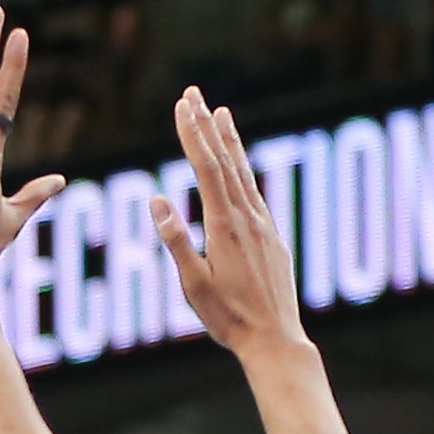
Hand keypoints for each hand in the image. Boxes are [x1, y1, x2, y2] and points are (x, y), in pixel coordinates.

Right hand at [153, 88, 306, 363]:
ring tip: (220, 112)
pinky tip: (239, 163)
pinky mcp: (271, 236)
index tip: (182, 105)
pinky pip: (254, 191)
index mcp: (225, 226)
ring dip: (230, 140)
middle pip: (225, 161)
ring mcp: (263, 225)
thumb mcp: (194, 286)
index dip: (192, 134)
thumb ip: (177, 242)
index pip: (206, 168)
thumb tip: (157, 202)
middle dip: (206, 125)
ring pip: (243, 172)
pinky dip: (243, 168)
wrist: (275, 339)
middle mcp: (248, 217)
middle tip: (193, 93)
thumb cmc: (229, 319)